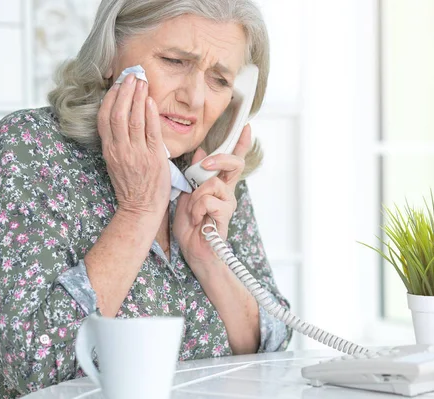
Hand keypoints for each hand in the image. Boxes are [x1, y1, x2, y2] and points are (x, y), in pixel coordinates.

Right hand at [97, 74, 169, 218]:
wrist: (141, 208)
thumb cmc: (132, 185)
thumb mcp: (118, 162)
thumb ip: (119, 142)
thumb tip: (124, 119)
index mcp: (110, 150)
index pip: (105, 118)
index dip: (111, 98)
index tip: (118, 84)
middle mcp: (120, 150)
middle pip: (118, 114)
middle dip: (124, 92)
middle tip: (132, 76)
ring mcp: (136, 154)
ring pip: (133, 120)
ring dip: (138, 98)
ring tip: (142, 82)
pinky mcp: (152, 158)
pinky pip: (151, 132)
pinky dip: (150, 115)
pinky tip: (151, 102)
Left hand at [173, 125, 251, 272]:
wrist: (195, 252)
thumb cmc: (191, 226)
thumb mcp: (188, 194)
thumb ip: (195, 175)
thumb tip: (199, 151)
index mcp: (219, 186)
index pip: (233, 160)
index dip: (240, 143)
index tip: (246, 126)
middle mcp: (228, 192)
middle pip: (234, 163)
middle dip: (219, 158)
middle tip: (205, 164)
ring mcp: (228, 204)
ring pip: (213, 183)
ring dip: (197, 196)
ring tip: (194, 212)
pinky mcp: (225, 216)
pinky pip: (209, 200)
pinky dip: (197, 209)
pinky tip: (197, 220)